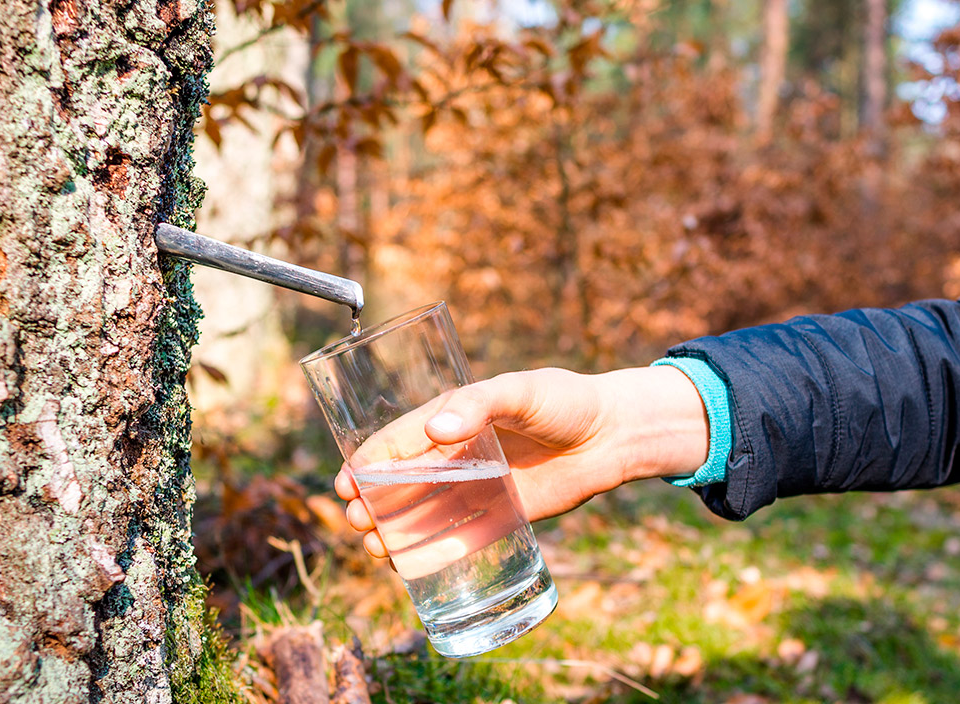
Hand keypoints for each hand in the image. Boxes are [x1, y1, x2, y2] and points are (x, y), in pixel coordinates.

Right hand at [334, 366, 708, 560]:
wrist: (614, 434)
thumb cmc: (564, 401)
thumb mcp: (520, 391)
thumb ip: (479, 404)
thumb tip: (435, 429)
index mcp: (453, 418)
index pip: (398, 442)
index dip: (368, 463)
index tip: (345, 484)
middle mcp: (458, 455)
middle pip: (403, 483)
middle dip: (374, 503)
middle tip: (358, 522)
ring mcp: (478, 487)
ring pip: (425, 514)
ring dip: (396, 531)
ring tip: (376, 549)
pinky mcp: (502, 515)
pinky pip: (460, 537)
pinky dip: (433, 552)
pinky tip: (411, 567)